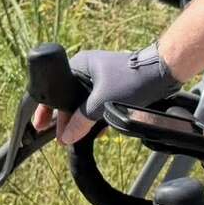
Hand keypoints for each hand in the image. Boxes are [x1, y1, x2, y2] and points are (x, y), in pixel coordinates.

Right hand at [30, 45, 178, 143]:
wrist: (163, 72)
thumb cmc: (131, 80)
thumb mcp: (102, 103)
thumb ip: (82, 120)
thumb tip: (66, 136)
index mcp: (80, 65)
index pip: (57, 88)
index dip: (47, 109)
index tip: (41, 126)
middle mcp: (88, 68)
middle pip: (69, 97)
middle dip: (66, 119)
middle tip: (61, 139)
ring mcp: (102, 76)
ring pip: (84, 102)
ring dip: (81, 120)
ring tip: (76, 138)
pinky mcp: (114, 84)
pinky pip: (98, 102)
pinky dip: (95, 116)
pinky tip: (96, 132)